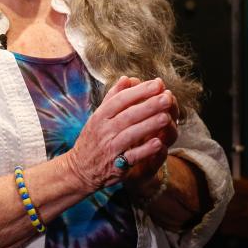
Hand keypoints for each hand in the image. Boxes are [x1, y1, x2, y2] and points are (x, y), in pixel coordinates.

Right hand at [67, 76, 177, 192]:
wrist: (80, 169)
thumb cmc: (93, 139)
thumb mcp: (98, 116)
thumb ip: (113, 98)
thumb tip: (127, 78)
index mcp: (100, 116)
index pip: (120, 100)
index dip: (139, 91)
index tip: (157, 84)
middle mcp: (104, 130)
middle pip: (128, 115)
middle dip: (149, 105)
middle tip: (167, 97)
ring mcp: (110, 147)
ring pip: (131, 134)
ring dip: (149, 125)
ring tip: (167, 117)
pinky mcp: (116, 165)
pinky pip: (132, 156)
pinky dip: (144, 150)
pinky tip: (158, 143)